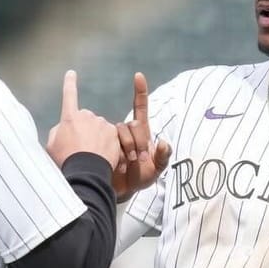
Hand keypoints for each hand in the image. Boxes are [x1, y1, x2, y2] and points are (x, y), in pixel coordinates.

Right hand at [46, 70, 120, 171]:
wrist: (86, 173)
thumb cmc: (65, 162)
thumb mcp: (51, 147)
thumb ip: (57, 132)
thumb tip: (63, 128)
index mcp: (69, 117)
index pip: (68, 96)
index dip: (69, 84)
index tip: (71, 73)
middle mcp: (87, 116)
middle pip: (86, 120)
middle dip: (85, 131)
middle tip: (80, 150)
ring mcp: (102, 124)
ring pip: (100, 129)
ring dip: (97, 140)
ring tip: (91, 158)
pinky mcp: (114, 134)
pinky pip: (111, 138)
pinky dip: (107, 147)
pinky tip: (102, 158)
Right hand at [112, 72, 171, 202]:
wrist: (123, 191)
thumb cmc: (141, 178)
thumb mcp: (157, 170)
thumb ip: (163, 157)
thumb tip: (164, 142)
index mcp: (142, 134)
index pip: (140, 108)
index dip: (139, 92)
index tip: (138, 76)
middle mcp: (127, 133)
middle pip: (132, 124)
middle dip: (138, 141)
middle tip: (139, 159)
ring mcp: (115, 139)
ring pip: (120, 132)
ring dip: (127, 147)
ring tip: (129, 163)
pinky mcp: (104, 147)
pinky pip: (108, 142)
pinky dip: (117, 152)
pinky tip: (119, 163)